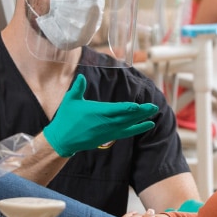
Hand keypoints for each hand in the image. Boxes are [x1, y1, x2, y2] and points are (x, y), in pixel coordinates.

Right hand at [43, 74, 157, 156]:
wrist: (63, 140)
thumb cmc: (66, 118)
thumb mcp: (70, 101)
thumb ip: (78, 88)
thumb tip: (80, 77)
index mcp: (96, 113)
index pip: (114, 110)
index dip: (126, 108)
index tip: (137, 106)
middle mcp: (104, 123)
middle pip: (125, 117)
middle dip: (140, 112)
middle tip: (153, 106)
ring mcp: (107, 131)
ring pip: (128, 124)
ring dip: (141, 118)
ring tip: (153, 112)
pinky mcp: (108, 137)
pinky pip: (126, 132)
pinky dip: (137, 128)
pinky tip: (148, 124)